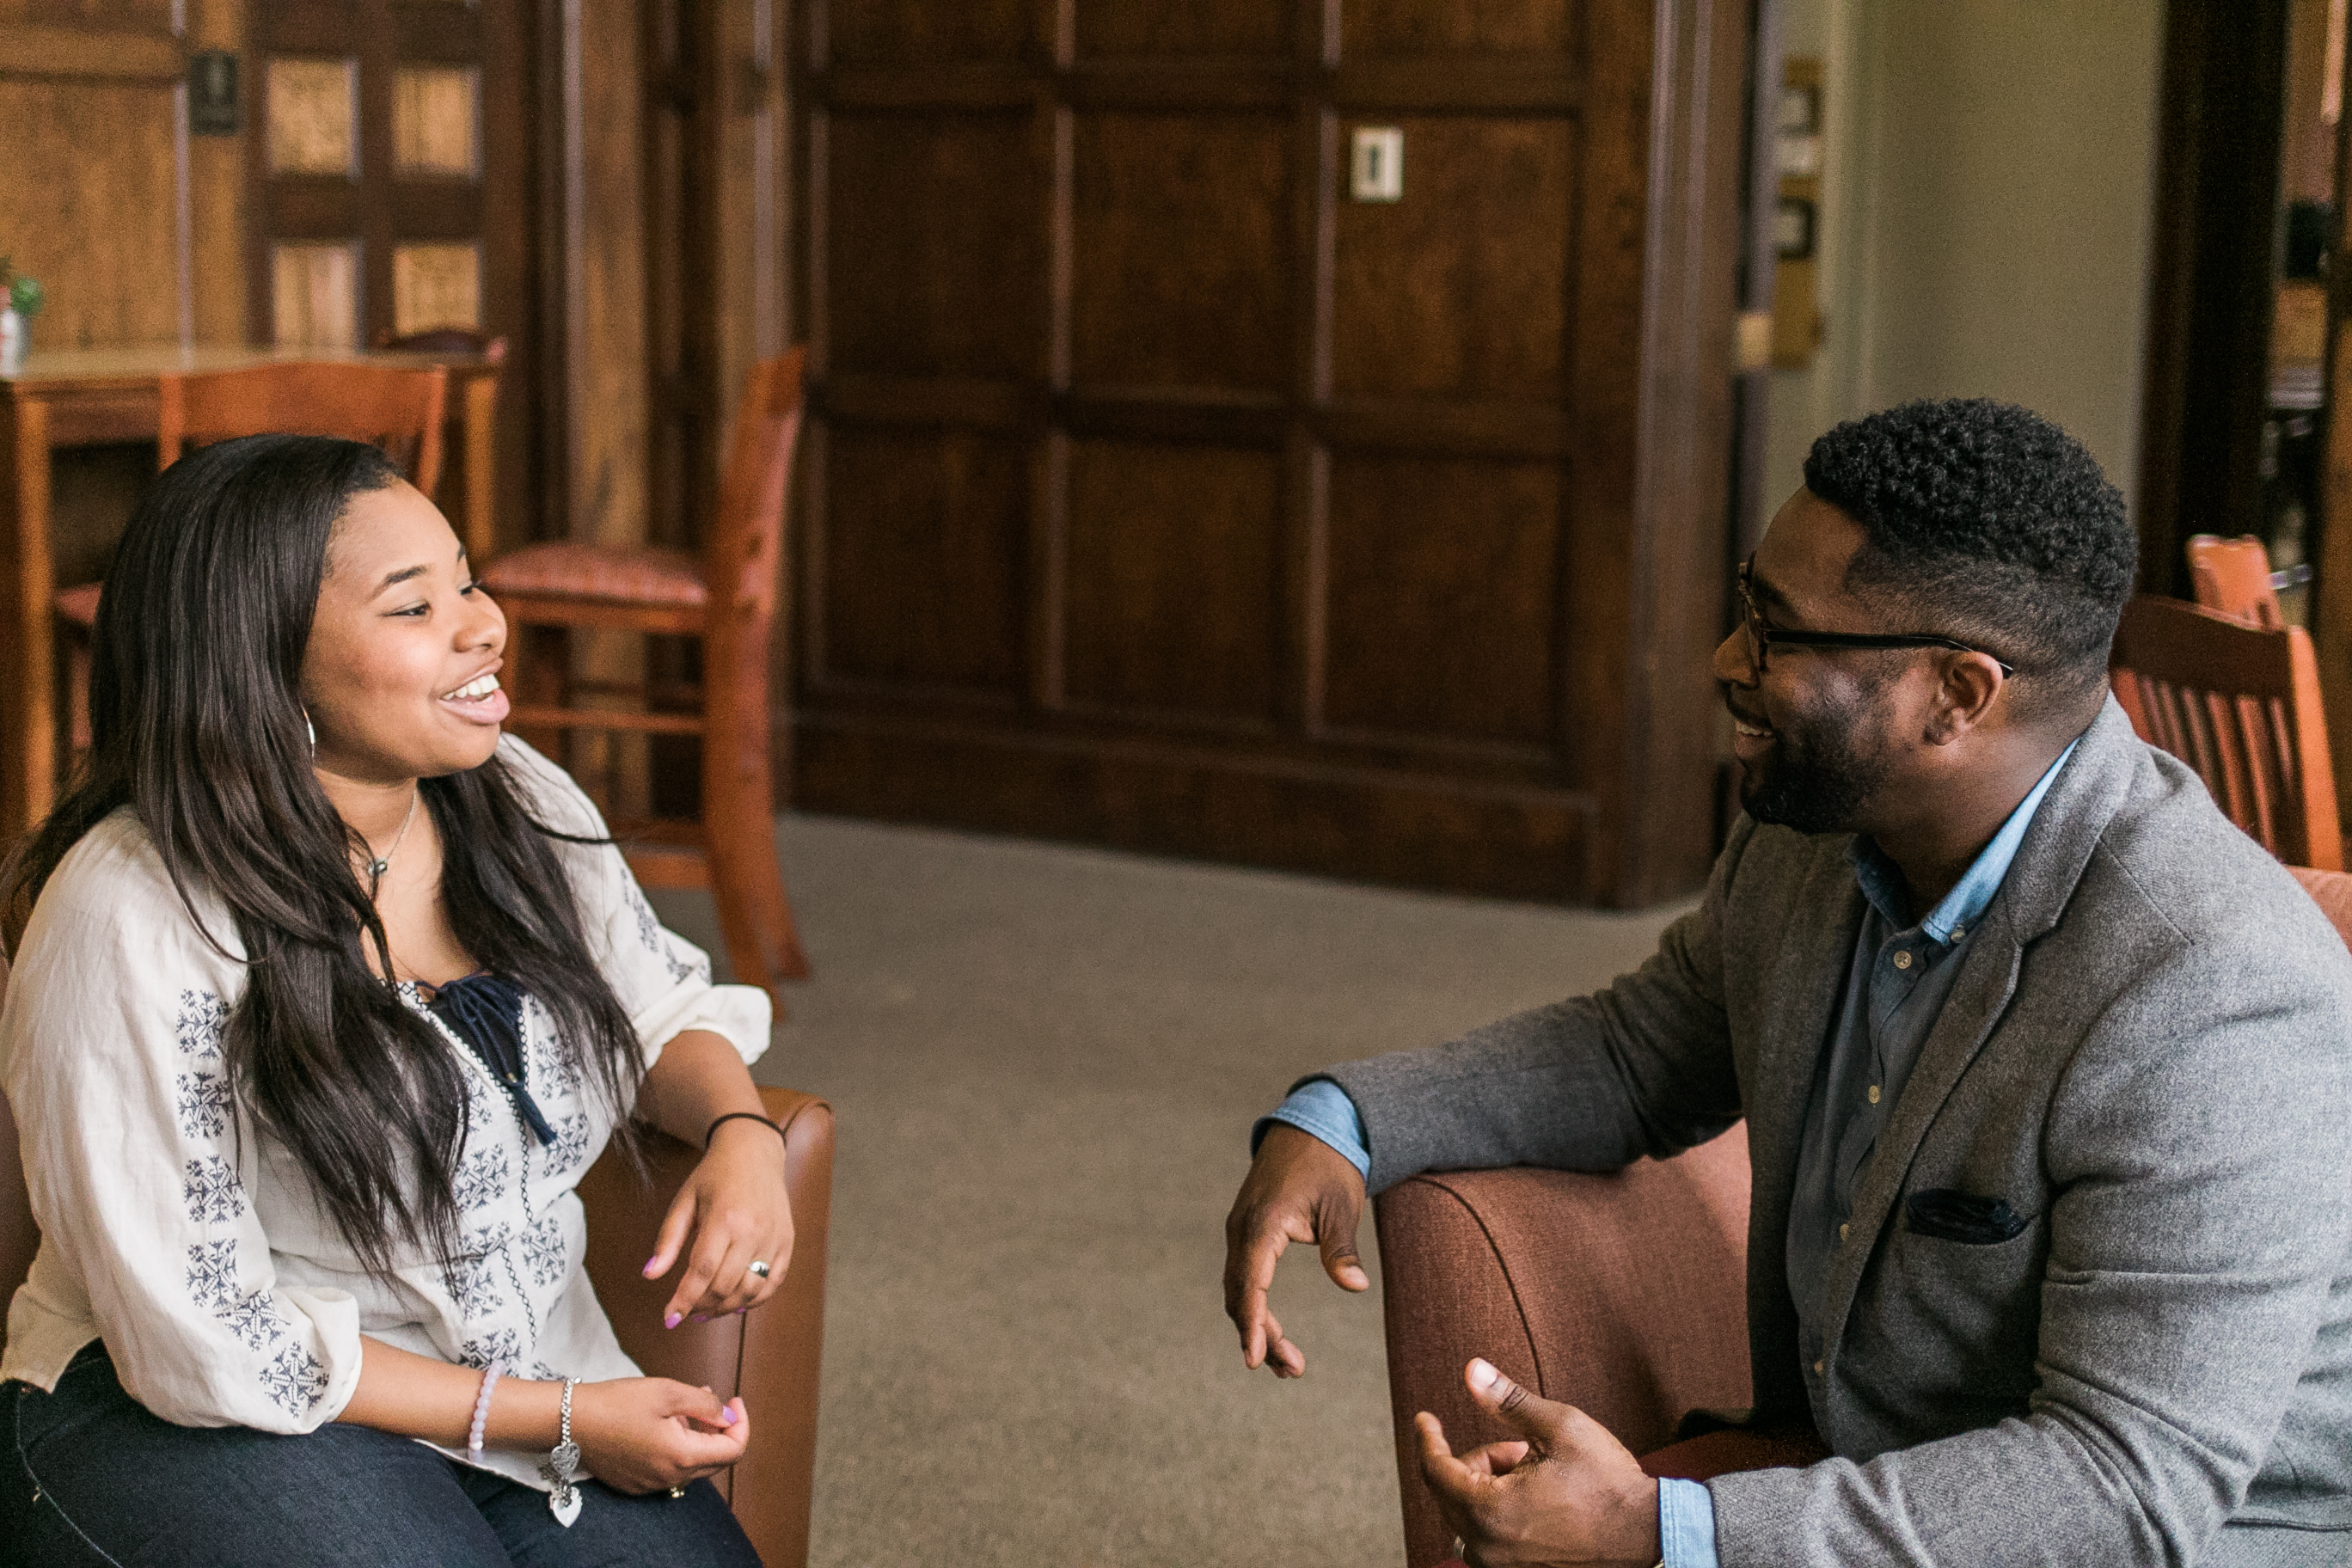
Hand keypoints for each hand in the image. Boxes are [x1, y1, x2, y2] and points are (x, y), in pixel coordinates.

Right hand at [571, 1377, 750, 1493]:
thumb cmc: (617, 1403)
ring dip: (698, 1436)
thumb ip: (706, 1405)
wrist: (570, 1421)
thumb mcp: (668, 1392)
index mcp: (682, 1457)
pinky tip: (664, 1423)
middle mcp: (670, 1478)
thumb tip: (729, 1416)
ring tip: (686, 1405)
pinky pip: (670, 1468)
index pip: (734, 1450)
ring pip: (692, 1463)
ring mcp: (651, 1484)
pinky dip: (678, 1446)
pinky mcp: (636, 1483)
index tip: (736, 1400)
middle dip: (721, 1429)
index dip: (742, 1423)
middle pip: (716, 1460)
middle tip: (711, 1400)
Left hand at [642, 1120, 792, 1325]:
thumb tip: (650, 1275)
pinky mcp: (787, 1241)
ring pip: (750, 1290)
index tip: (670, 1318)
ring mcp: (774, 1237)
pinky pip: (773, 1283)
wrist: (754, 1151)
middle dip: (702, 1306)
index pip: (703, 1272)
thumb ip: (668, 1239)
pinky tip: (736, 1304)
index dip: (684, 1300)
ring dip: (726, 1308)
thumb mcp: (684, 1201)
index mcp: (725, 1218)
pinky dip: (754, 1300)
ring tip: (707, 1311)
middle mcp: (753, 1231)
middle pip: (726, 1286)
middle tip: (686, 1311)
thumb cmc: (714, 1175)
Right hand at [1222, 1123, 1368, 1376]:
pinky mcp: (1247, 1232)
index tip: (1255, 1360)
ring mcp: (1240, 1230)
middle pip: (1241, 1295)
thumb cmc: (1329, 1166)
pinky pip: (1244, 1276)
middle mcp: (1242, 1229)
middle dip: (1262, 1336)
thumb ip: (1342, 1249)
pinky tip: (1274, 1331)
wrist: (1311, 1127)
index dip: (1253, 1324)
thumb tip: (1356, 1287)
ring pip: (1240, 1289)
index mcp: (1263, 1223)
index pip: (1251, 1283)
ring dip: (1258, 1326)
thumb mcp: (1341, 1207)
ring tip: (1289, 1364)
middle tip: (1293, 1371)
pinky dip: (1256, 1305)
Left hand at [1417, 1359, 1659, 1567]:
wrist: (1647, 1532)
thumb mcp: (1558, 1427)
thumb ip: (1508, 1400)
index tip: (1426, 1418)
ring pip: (1469, 1510)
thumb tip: (1471, 1371)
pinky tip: (1537, 1496)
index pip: (1435, 1470)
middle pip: (1451, 1489)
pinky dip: (1499, 1508)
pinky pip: (1487, 1532)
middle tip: (1522, 1447)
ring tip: (1536, 1472)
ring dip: (1490, 1484)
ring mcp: (1500, 1566)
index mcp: (1490, 1510)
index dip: (1428, 1438)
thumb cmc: (1608, 1483)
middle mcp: (1487, 1547)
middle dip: (1479, 1460)